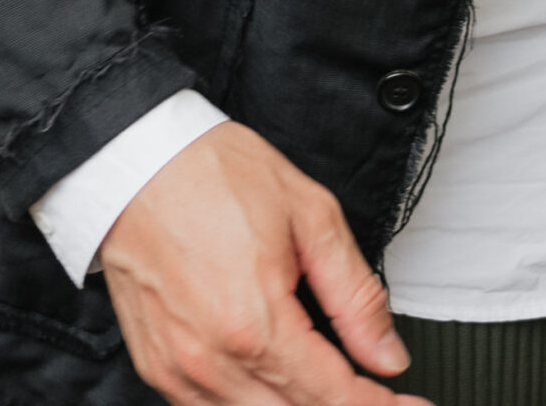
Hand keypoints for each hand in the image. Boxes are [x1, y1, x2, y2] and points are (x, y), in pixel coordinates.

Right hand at [102, 124, 420, 405]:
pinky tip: (278, 386)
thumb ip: (354, 295)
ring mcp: (178, 373)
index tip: (410, 404)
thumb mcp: (310, 215)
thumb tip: (386, 353)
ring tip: (333, 387)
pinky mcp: (157, 370)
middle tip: (376, 394)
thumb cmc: (213, 175)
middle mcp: (211, 362)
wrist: (136, 163)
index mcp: (254, 324)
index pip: (332, 396)